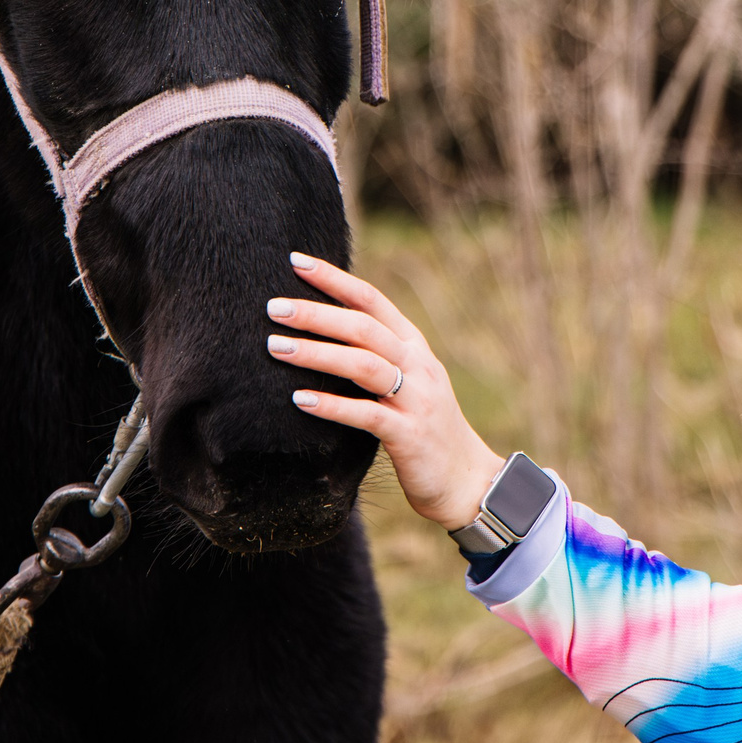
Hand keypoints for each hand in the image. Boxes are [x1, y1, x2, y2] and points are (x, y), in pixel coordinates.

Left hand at [271, 253, 507, 528]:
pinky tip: (300, 400)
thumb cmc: (425, 428)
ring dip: (318, 353)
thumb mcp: (407, 382)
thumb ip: (376, 356)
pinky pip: (367, 414)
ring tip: (277, 347)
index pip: (372, 299)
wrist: (467, 480)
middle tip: (274, 308)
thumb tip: (323, 331)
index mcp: (413, 346)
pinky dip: (333, 405)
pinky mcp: (410, 434)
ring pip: (364, 364)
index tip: (295, 262)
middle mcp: (418, 365)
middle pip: (363, 327)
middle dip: (317, 314)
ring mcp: (417, 399)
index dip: (334, 279)